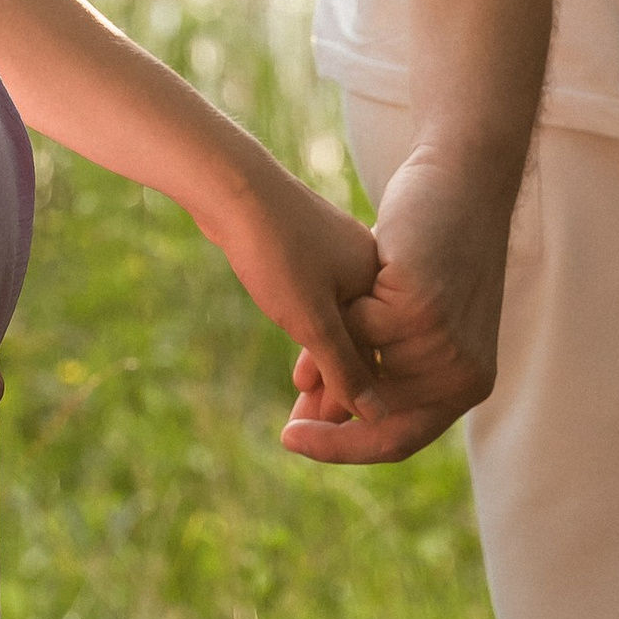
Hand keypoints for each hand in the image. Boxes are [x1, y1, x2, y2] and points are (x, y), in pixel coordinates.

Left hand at [206, 158, 382, 432]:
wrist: (231, 184)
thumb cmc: (274, 248)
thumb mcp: (311, 320)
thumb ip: (345, 368)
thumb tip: (375, 415)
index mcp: (381, 284)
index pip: (387, 355)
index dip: (363, 398)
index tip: (336, 433)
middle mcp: (367, 270)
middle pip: (365, 344)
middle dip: (341, 388)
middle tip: (311, 429)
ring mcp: (339, 259)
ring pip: (340, 328)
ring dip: (324, 366)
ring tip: (301, 402)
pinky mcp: (309, 252)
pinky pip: (322, 308)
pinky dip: (312, 339)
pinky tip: (297, 358)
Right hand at [283, 140, 510, 465]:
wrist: (461, 180)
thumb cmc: (429, 244)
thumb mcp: (398, 314)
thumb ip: (372, 360)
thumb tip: (324, 409)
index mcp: (466, 381)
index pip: (402, 438)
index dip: (346, 448)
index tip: (297, 440)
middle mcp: (464, 372)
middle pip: (386, 424)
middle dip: (331, 434)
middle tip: (288, 435)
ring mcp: (445, 340)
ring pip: (366, 376)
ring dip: (328, 377)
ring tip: (297, 381)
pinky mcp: (421, 305)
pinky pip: (360, 331)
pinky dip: (338, 326)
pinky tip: (320, 319)